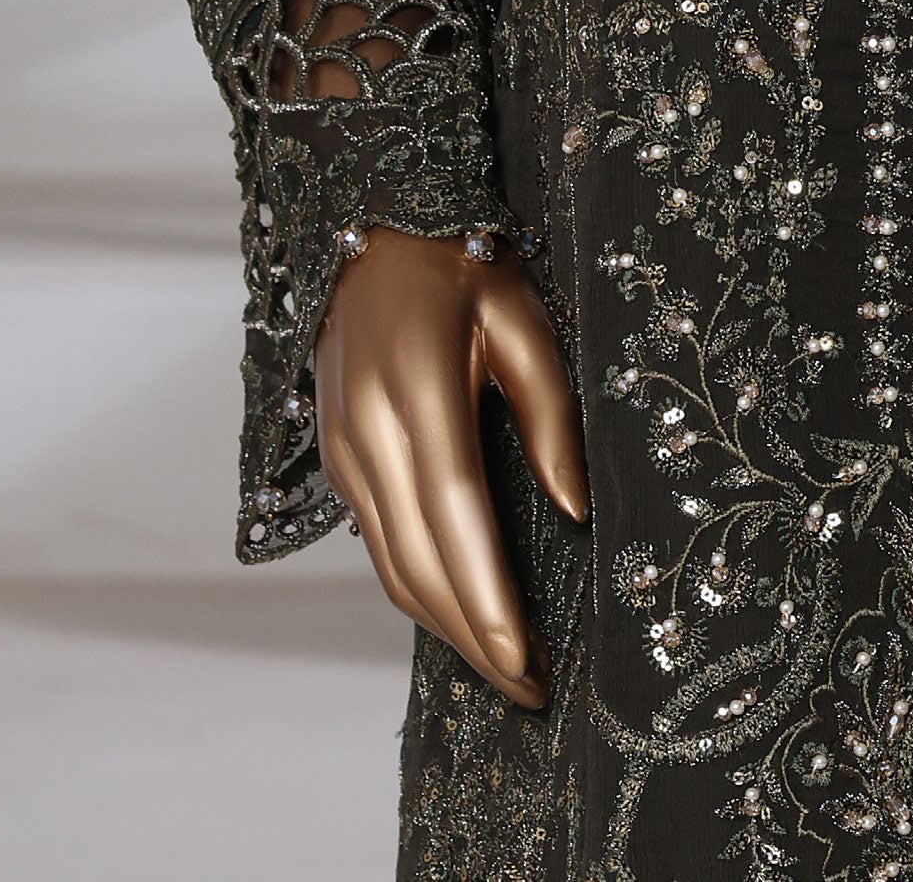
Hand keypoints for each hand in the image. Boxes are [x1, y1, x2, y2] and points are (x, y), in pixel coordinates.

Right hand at [312, 223, 587, 707]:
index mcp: (418, 399)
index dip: (488, 602)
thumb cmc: (465, 264)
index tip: (527, 663)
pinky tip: (460, 608)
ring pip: (391, 565)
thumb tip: (574, 511)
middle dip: (472, 638)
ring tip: (503, 669)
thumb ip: (548, 417)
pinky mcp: (339, 456)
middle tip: (527, 692)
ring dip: (443, 625)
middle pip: (417, 566)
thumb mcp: (524, 320)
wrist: (372, 221)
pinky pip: (379, 541)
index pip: (456, 524)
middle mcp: (368, 437)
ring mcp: (344, 451)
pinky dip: (418, 587)